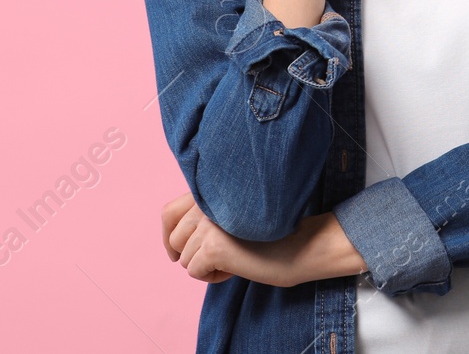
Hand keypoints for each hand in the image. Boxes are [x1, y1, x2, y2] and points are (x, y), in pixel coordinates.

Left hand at [161, 193, 366, 287]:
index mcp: (210, 191)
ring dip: (206, 267)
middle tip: (223, 258)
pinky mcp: (211, 245)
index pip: (168, 212)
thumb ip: (207, 217)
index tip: (178, 252)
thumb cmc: (271, 234)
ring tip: (235, 260)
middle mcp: (205, 202)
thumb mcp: (233, 217)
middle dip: (192, 256)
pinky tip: (236, 269)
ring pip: (184, 259)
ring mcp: (208, 223)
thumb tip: (174, 244)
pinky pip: (194, 272)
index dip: (169, 236)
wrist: (301, 245)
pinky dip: (213, 277)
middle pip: (175, 240)